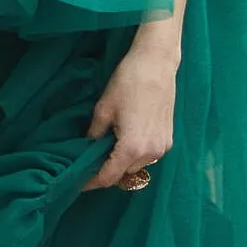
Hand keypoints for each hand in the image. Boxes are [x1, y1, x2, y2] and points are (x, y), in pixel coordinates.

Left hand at [82, 40, 177, 191]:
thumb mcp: (103, 110)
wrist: (156, 63)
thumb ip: (94, 135)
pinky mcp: (169, 139)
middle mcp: (150, 153)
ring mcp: (162, 147)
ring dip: (121, 162)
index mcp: (132, 149)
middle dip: (105, 170)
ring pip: (136, 165)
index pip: (108, 177)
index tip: (77, 183)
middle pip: (123, 173)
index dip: (91, 182)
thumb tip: (87, 149)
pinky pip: (148, 155)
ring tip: (106, 147)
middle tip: (88, 161)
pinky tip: (124, 139)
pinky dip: (135, 153)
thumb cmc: (128, 82)